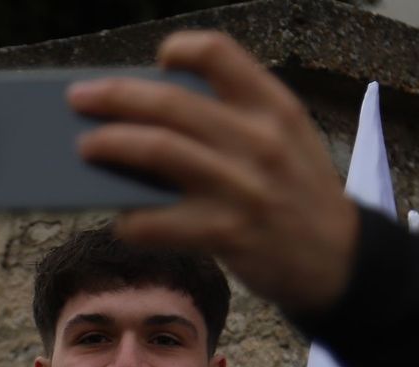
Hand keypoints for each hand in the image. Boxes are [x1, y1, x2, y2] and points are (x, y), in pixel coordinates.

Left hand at [69, 30, 360, 317]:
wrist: (339, 263)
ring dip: (111, 146)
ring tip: (86, 148)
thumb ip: (237, 121)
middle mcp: (259, 141)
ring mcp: (242, 188)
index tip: (159, 60)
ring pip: (158, 151)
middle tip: (79, 100)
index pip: (219, 54)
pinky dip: (132, 220)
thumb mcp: (288, 142)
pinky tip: (122, 220)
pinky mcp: (227, 234)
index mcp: (274, 107)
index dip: (181, 50)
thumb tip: (153, 118)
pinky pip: (160, 222)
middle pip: (169, 102)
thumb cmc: (299, 198)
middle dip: (114, 97)